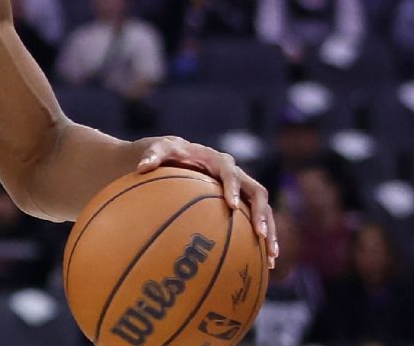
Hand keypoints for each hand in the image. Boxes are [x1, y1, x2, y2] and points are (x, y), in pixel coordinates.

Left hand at [135, 136, 277, 268]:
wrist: (175, 157)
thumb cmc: (166, 154)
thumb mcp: (157, 150)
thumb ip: (152, 156)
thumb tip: (142, 167)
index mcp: (218, 160)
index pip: (231, 173)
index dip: (234, 188)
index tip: (233, 206)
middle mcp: (236, 174)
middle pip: (258, 192)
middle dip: (262, 214)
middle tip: (260, 234)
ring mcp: (241, 190)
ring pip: (263, 210)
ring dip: (269, 231)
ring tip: (271, 256)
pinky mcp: (241, 204)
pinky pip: (256, 222)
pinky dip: (262, 241)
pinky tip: (264, 265)